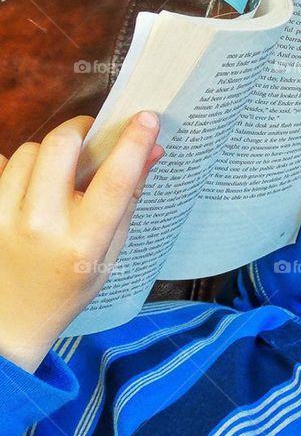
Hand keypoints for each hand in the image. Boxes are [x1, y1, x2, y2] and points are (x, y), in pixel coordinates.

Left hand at [0, 111, 162, 372]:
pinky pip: (2, 164)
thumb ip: (127, 201)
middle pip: (61, 147)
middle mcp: (42, 227)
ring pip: (29, 151)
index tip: (146, 118)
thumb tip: (151, 153)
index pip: (114, 182)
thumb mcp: (109, 252)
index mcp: (84, 243)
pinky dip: (20, 168)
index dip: (133, 144)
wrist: (13, 317)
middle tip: (91, 136)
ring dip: (50, 153)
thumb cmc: (70, 286)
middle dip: (80, 131)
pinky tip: (29, 190)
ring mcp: (5, 218)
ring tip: (59, 175)